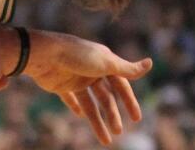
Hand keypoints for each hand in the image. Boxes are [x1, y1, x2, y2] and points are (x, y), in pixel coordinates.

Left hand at [25, 31, 151, 146]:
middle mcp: (90, 70)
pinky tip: (80, 116)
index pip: (121, 83)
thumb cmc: (76, 55)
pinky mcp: (60, 84)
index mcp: (103, 62)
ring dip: (97, 120)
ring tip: (106, 140)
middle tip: (119, 131)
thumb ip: (127, 68)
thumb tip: (150, 63)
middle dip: (113, 114)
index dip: (129, 100)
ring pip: (90, 103)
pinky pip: (70, 98)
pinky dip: (75, 106)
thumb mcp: (105, 62)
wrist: (43, 54)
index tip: (137, 119)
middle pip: (106, 96)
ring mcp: (74, 77)